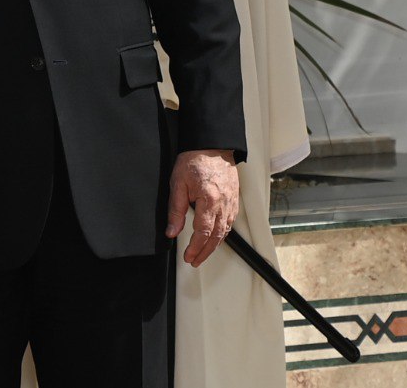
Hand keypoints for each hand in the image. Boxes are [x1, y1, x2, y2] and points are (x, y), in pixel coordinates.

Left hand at [165, 149, 238, 267]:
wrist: (212, 145)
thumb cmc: (195, 160)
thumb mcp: (178, 183)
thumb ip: (175, 210)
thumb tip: (172, 231)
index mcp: (209, 200)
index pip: (203, 232)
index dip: (195, 248)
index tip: (188, 257)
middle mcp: (224, 204)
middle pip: (216, 236)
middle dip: (205, 252)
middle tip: (195, 261)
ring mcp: (231, 202)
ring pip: (225, 231)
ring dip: (214, 246)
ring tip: (203, 253)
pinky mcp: (234, 200)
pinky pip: (230, 222)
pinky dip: (222, 234)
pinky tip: (215, 237)